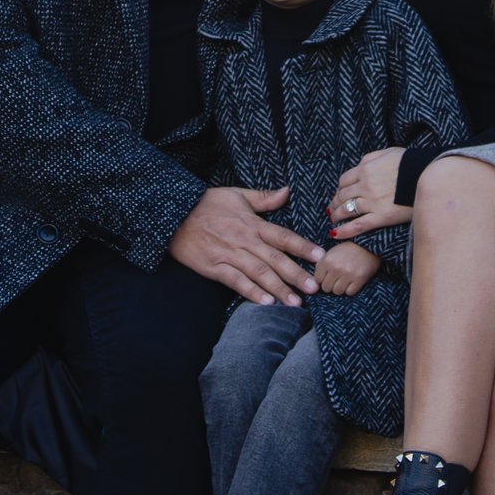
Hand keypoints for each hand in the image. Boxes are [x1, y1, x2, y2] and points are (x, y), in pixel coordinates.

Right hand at [169, 186, 318, 305]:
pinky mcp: (214, 267)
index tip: (320, 256)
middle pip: (275, 258)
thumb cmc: (206, 204)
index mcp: (252, 223)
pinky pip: (236, 281)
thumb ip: (263, 198)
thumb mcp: (236, 194)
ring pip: (259, 273)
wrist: (173, 214)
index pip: (283, 236)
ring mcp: (229, 254)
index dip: (303, 246)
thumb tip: (286, 191)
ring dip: (279, 288)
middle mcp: (244, 240)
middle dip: (296, 274)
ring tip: (295, 303)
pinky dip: (251, 292)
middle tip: (314, 288)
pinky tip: (265, 302)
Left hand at [314, 242, 378, 296]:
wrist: (370, 244)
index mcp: (327, 260)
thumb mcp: (332, 251)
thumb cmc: (349, 248)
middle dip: (332, 285)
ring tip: (346, 279)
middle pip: (326, 288)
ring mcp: (348, 274)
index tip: (330, 275)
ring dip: (341, 288)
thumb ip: (322, 263)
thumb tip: (315, 279)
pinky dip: (351, 289)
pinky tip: (353, 281)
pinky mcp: (360, 279)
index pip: (317, 280)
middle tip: (339, 278)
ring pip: (337, 292)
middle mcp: (336, 267)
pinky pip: (350, 293)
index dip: (323, 279)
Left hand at [327, 147, 408, 240]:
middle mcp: (365, 184)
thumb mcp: (389, 152)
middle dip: (335, 203)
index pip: (344, 180)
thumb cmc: (411, 162)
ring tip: (334, 220)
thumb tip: (361, 165)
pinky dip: (344, 231)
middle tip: (332, 209)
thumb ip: (371, 158)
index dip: (339, 189)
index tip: (339, 194)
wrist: (428, 174)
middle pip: (342, 195)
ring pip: (347, 210)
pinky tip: (336, 234)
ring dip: (337, 215)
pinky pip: (358, 225)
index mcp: (366, 168)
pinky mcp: (381, 217)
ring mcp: (372, 201)